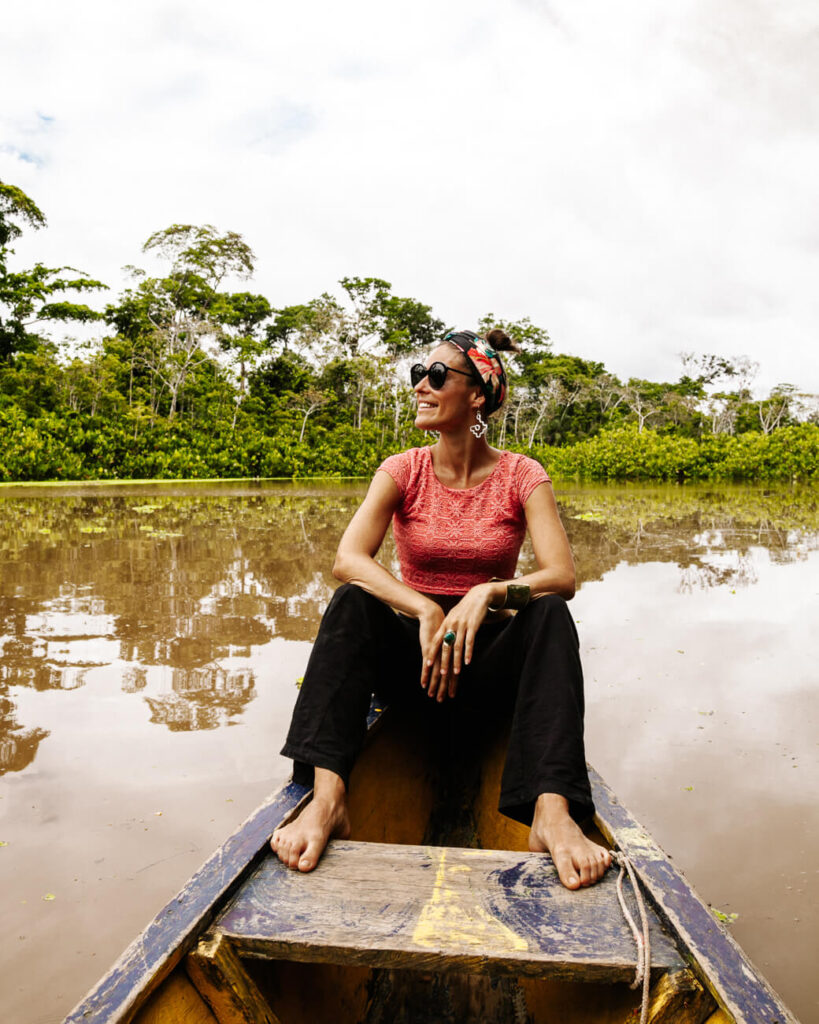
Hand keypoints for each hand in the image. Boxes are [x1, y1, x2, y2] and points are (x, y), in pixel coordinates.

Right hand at [418, 603, 444, 693]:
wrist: (432, 616)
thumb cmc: (439, 629)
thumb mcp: (445, 643)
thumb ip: (447, 653)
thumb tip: (449, 661)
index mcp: (451, 655)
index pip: (453, 673)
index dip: (452, 685)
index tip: (451, 696)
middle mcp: (445, 656)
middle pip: (446, 676)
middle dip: (444, 689)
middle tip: (442, 700)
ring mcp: (437, 654)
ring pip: (437, 673)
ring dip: (435, 686)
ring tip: (433, 696)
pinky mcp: (428, 651)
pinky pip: (426, 666)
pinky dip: (425, 676)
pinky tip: (424, 685)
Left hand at [424, 583, 497, 701]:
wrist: (478, 596)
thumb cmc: (464, 609)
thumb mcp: (452, 617)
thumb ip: (447, 628)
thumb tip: (441, 640)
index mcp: (445, 624)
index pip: (436, 641)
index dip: (432, 653)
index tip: (427, 665)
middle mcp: (452, 625)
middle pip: (446, 646)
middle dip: (443, 661)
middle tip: (441, 674)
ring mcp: (462, 625)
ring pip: (457, 646)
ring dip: (456, 661)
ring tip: (455, 673)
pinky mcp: (473, 625)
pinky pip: (470, 641)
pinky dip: (468, 652)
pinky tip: (467, 662)